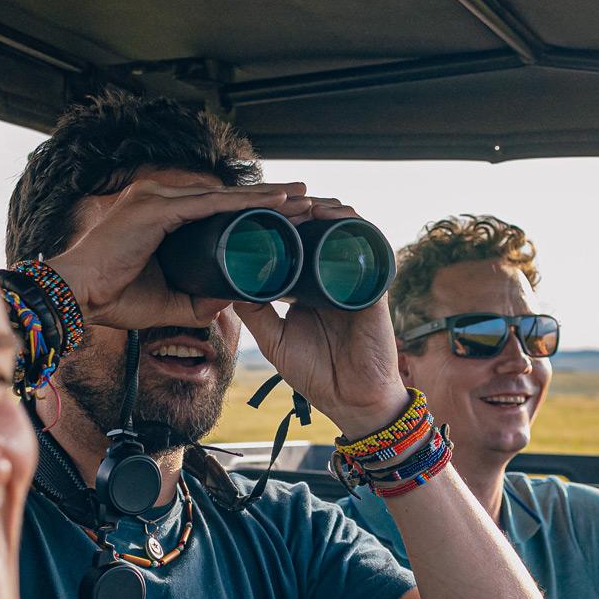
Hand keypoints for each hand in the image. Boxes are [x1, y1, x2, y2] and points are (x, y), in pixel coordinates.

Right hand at [42, 178, 306, 329]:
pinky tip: (275, 202)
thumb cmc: (112, 299)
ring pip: (225, 196)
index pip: (217, 208)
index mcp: (160, 214)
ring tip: (303, 199)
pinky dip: (245, 203)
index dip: (253, 210)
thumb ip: (196, 300)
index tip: (287, 215)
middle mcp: (159, 197)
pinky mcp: (156, 208)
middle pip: (226, 197)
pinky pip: (211, 204)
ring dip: (265, 198)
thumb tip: (227, 302)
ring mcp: (156, 198)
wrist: (75, 298)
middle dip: (268, 199)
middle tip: (308, 200)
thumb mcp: (166, 301)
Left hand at [234, 198, 408, 436]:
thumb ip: (253, 313)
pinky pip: (367, 246)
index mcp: (308, 287)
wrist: (352, 401)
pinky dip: (350, 225)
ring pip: (342, 229)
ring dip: (323, 208)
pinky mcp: (373, 285)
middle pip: (318, 228)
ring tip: (300, 200)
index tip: (255, 210)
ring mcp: (354, 278)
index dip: (278, 223)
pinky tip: (331, 214)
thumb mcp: (273, 340)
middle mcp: (332, 276)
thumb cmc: (316, 373)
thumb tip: (224, 286)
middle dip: (298, 207)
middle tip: (274, 198)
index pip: (294, 243)